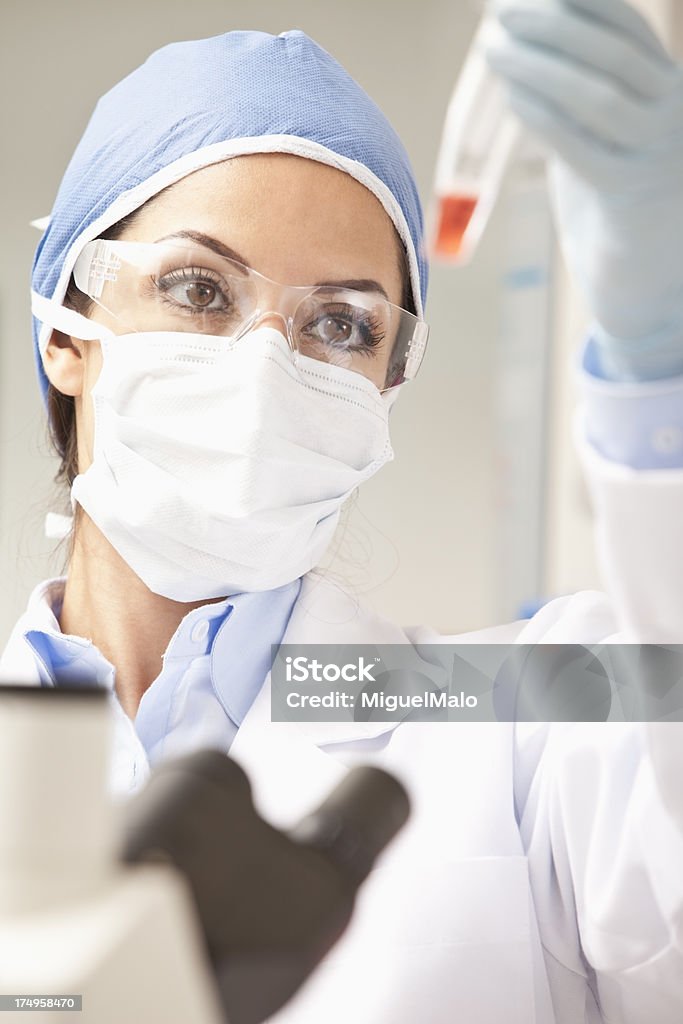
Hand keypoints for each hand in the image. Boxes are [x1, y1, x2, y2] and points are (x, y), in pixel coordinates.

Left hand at [487, 0, 682, 377]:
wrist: (645, 279)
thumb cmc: (615, 202)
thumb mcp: (602, 132)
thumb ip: (577, 92)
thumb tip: (520, 48)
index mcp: (667, 88)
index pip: (627, 24)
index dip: (578, 0)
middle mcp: (672, 113)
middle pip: (611, 51)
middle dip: (551, 24)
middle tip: (498, 16)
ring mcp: (657, 155)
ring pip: (598, 96)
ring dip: (540, 68)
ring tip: (496, 53)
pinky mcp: (631, 198)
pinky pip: (585, 149)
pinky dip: (547, 119)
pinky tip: (515, 100)